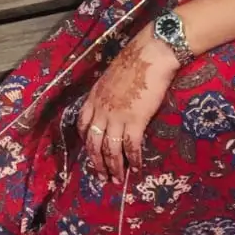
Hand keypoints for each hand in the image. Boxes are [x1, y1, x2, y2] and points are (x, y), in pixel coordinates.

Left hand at [77, 27, 179, 181]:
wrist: (151, 53)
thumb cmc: (136, 59)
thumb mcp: (112, 75)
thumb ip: (109, 92)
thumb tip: (115, 100)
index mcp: (94, 98)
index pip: (83, 125)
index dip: (86, 141)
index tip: (91, 152)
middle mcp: (101, 110)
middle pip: (93, 143)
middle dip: (96, 163)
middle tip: (101, 178)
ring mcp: (117, 117)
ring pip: (110, 150)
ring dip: (113, 168)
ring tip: (117, 180)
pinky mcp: (135, 121)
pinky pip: (131, 147)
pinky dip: (133, 161)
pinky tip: (136, 170)